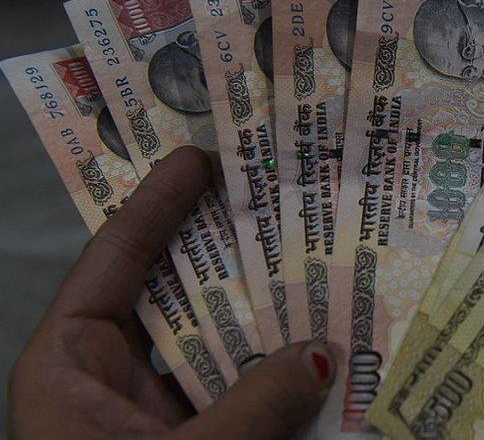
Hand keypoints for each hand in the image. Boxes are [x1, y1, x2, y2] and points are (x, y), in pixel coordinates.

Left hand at [9, 147, 334, 439]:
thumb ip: (256, 405)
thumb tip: (323, 356)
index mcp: (70, 365)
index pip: (113, 262)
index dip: (157, 205)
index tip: (200, 159)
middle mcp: (108, 380)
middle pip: (171, 295)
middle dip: (225, 254)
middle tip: (274, 206)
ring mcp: (147, 415)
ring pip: (210, 348)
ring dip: (262, 321)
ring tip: (315, 274)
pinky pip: (230, 395)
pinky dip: (269, 380)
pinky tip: (315, 357)